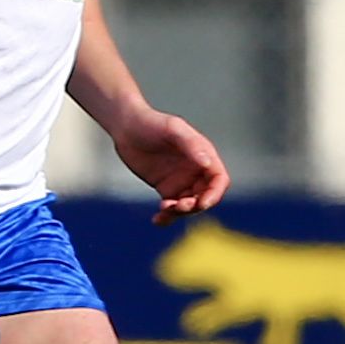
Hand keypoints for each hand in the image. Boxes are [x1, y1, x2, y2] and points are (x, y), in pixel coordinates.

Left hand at [113, 105, 228, 225]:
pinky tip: (157, 221)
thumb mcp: (173, 129)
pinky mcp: (166, 188)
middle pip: (205, 196)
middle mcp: (196, 171)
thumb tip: (206, 163)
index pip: (219, 180)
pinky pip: (171, 207)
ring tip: (163, 209)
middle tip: (177, 206)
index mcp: (204, 156)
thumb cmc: (152, 123)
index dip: (214, 193)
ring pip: (189, 205)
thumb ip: (191, 145)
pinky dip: (167, 216)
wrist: (125, 127)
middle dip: (195, 205)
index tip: (202, 202)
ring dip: (180, 212)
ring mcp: (182, 181)